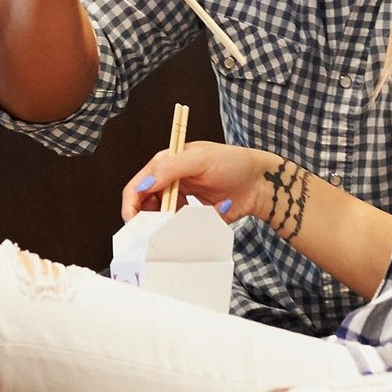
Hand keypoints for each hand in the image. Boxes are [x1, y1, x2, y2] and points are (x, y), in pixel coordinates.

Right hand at [121, 142, 284, 223]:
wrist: (260, 183)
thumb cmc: (232, 163)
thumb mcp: (200, 159)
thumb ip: (170, 169)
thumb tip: (143, 186)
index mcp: (166, 164)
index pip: (138, 186)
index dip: (131, 205)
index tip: (134, 222)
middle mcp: (170, 182)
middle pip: (146, 206)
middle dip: (149, 220)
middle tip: (158, 231)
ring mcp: (182, 199)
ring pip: (162, 220)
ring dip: (169, 225)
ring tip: (183, 225)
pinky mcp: (193, 215)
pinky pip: (181, 227)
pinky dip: (187, 228)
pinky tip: (202, 220)